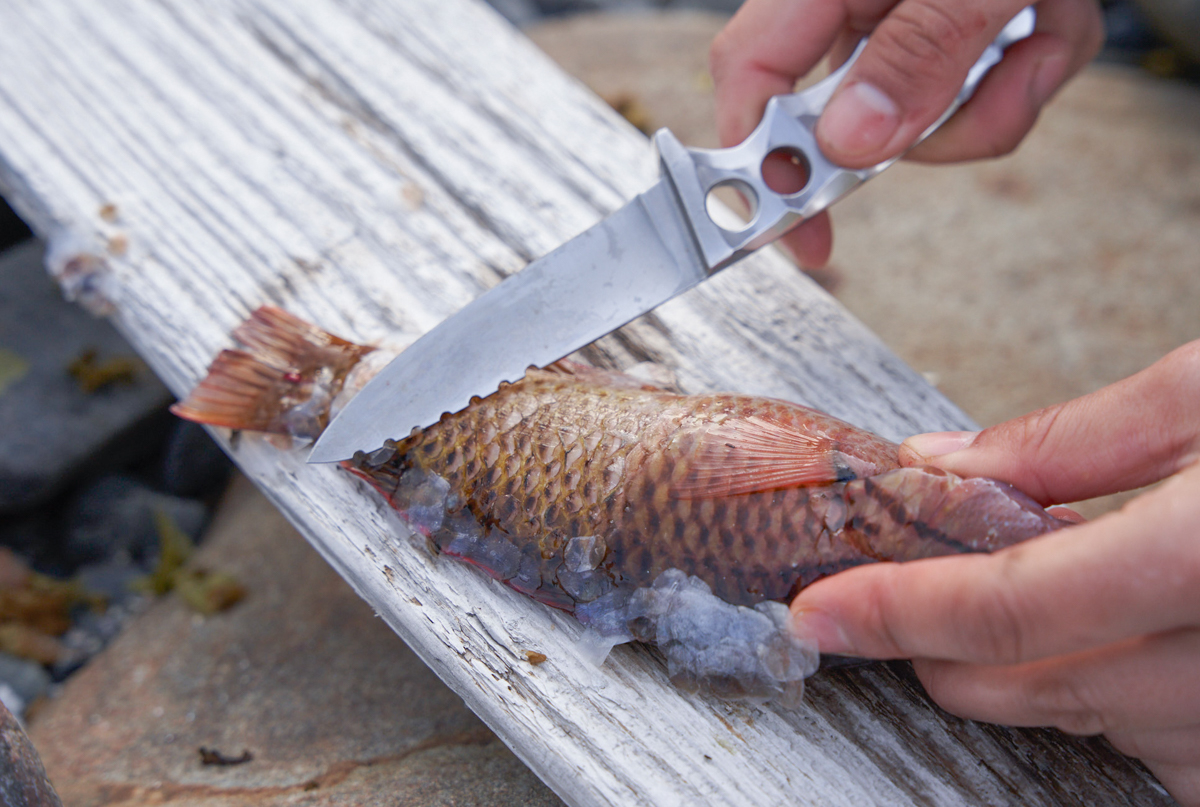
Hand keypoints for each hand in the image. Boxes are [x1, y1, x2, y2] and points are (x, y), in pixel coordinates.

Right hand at [709, 0, 1102, 267]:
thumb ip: (917, 49)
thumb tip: (851, 142)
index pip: (752, 72)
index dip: (760, 161)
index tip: (796, 232)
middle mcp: (859, 1)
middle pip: (849, 115)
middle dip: (936, 123)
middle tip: (996, 88)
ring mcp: (910, 17)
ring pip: (926, 116)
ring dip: (1002, 91)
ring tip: (1043, 21)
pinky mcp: (959, 28)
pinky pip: (981, 93)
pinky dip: (1032, 69)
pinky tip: (1052, 16)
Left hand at [790, 340, 1199, 804]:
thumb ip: (1076, 441)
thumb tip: (951, 464)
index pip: (1009, 608)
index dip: (895, 610)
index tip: (823, 612)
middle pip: (1030, 684)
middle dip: (944, 640)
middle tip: (913, 582)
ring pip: (1092, 721)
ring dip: (1038, 663)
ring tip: (1067, 580)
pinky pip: (1166, 748)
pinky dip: (1119, 693)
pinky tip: (1141, 629)